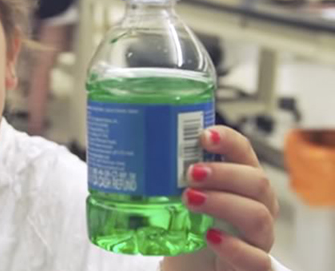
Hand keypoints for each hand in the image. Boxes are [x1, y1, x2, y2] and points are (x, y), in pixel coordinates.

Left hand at [163, 126, 278, 270]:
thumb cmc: (189, 230)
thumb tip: (135, 150)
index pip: (243, 152)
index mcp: (241, 182)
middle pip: (256, 181)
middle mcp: (257, 205)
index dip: (228, 140)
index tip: (203, 136)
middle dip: (223, 173)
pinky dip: (235, 246)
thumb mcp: (179, 198)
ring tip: (190, 200)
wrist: (192, 268)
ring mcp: (258, 237)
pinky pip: (257, 258)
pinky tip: (212, 237)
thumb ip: (169, 176)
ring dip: (223, 203)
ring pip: (257, 215)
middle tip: (191, 174)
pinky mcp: (254, 265)